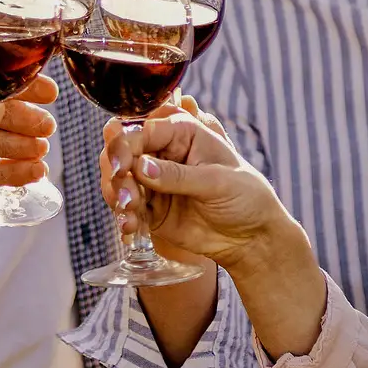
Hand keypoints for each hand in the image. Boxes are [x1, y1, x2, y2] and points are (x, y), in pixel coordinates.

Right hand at [100, 97, 291, 270]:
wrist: (252, 237)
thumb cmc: (246, 197)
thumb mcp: (217, 182)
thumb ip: (178, 175)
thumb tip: (141, 166)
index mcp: (182, 133)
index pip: (143, 129)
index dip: (125, 144)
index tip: (121, 167)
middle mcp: (163, 153)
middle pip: (122, 150)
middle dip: (115, 170)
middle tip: (124, 195)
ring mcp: (154, 181)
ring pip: (118, 179)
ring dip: (117, 195)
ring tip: (130, 214)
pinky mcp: (151, 208)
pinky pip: (126, 208)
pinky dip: (123, 217)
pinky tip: (131, 228)